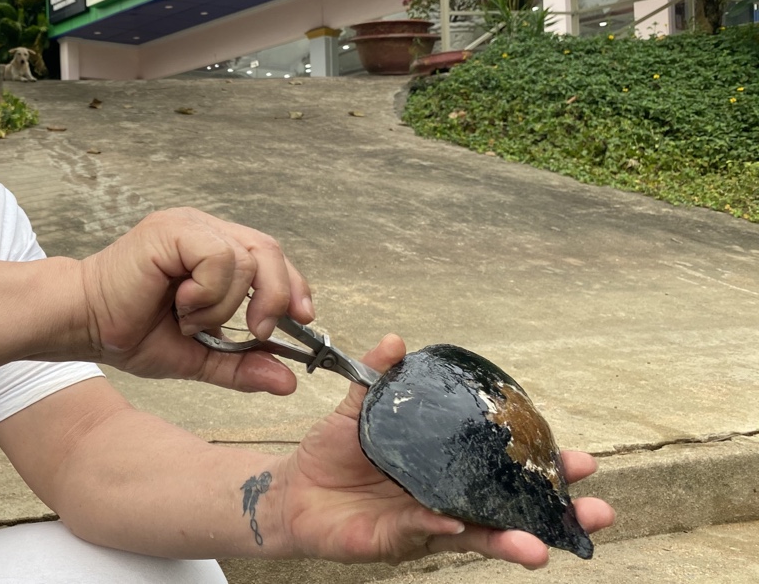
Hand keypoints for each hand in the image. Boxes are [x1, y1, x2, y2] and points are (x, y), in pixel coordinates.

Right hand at [77, 207, 311, 394]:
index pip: (271, 257)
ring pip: (245, 258)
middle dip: (275, 297)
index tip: (302, 320)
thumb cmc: (126, 331)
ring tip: (188, 318)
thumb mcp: (197, 356)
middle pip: (269, 251)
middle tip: (259, 332)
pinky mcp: (171, 230)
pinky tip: (181, 305)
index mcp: (210, 249)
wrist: (81, 324)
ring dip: (223, 305)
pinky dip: (207, 292)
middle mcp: (202, 230)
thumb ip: (240, 366)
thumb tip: (286, 381)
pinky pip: (219, 257)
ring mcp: (187, 226)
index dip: (293, 286)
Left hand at [276, 334, 615, 566]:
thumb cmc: (331, 452)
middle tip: (596, 511)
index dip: (542, 467)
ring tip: (541, 548)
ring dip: (510, 540)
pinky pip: (422, 534)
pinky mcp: (395, 541)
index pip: (503, 468)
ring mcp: (425, 524)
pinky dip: (440, 529)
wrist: (292, 490)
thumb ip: (379, 379)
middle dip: (553, 513)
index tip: (583, 462)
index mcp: (447, 466)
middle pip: (509, 508)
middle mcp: (446, 499)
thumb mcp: (356, 410)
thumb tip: (396, 340)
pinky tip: (455, 526)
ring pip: (477, 535)